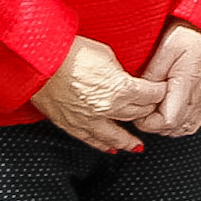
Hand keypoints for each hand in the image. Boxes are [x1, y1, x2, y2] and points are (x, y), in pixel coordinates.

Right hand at [31, 37, 166, 154]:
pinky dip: (104, 145)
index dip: (158, 92)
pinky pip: (92, 140)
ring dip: (129, 140)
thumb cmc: (70, 51)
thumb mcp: (105, 53)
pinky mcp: (71, 124)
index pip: (149, 96)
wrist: (39, 61)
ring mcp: (88, 120)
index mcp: (120, 89)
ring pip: (116, 136)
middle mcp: (107, 109)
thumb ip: (119, 70)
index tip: (162, 90)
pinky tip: (112, 148)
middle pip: (136, 114)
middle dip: (146, 112)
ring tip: (138, 146)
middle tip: (152, 111)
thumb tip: (124, 77)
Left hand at [131, 23, 200, 140]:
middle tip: (144, 108)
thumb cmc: (194, 31)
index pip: (167, 121)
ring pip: (185, 128)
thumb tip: (140, 90)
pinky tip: (171, 108)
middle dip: (155, 125)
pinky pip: (195, 119)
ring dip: (168, 124)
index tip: (138, 111)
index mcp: (186, 85)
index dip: (148, 122)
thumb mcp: (167, 46)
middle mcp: (198, 96)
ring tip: (156, 108)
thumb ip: (152, 71)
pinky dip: (181, 121)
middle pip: (175, 128)